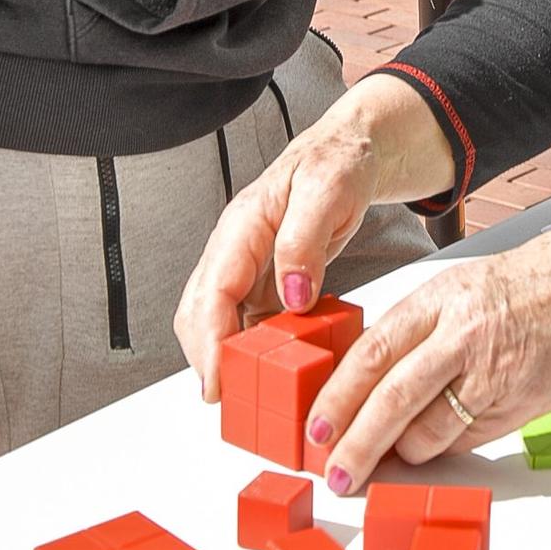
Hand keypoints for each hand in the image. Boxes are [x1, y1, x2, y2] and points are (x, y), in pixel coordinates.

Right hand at [174, 75, 454, 400]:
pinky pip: (247, 320)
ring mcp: (246, 265)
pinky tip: (274, 367)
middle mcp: (236, 248)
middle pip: (201, 313)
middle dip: (209, 358)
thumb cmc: (337, 163)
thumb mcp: (328, 191)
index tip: (216, 381)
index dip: (209, 341)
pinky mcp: (263, 279)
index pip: (211, 290)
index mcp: (243, 225)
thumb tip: (291, 294)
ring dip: (228, 357)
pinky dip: (253, 347)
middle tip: (234, 398)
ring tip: (253, 393)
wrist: (349, 151)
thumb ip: (304, 240)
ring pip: (219, 321)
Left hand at [305, 212, 550, 493]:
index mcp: (443, 298)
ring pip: (428, 431)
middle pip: (391, 399)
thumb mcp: (467, 287)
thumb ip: (423, 329)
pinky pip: (467, 440)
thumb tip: (375, 380)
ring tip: (389, 458)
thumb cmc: (542, 281)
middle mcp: (464, 334)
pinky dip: (445, 448)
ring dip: (403, 452)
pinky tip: (437, 445)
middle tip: (334, 473)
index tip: (316, 426)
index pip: (373, 353)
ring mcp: (495, 372)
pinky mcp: (520, 405)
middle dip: (355, 444)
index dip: (338, 396)